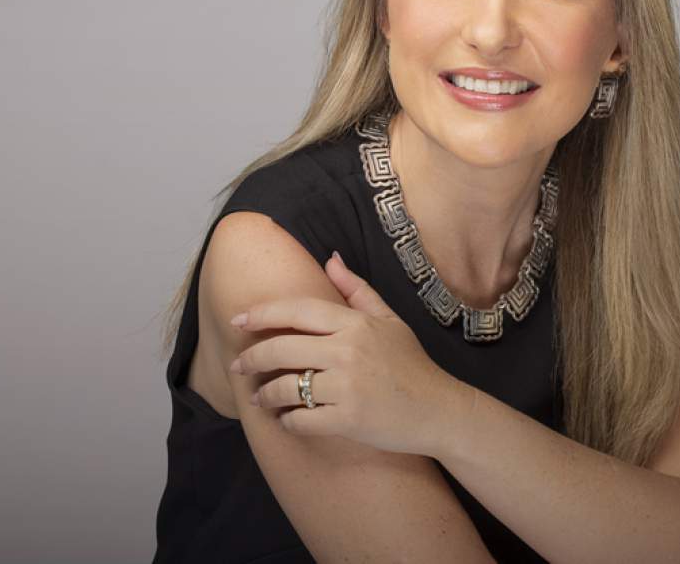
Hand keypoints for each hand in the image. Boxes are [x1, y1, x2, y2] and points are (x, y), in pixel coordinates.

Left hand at [228, 250, 468, 457]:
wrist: (440, 410)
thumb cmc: (411, 365)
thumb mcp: (389, 320)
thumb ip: (357, 290)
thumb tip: (330, 259)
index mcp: (355, 324)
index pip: (297, 311)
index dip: (263, 314)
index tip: (239, 320)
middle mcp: (348, 350)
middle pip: (281, 349)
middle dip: (252, 359)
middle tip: (239, 367)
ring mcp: (348, 386)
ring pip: (286, 387)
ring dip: (266, 395)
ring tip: (261, 399)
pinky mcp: (348, 419)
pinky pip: (301, 420)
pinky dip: (287, 421)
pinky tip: (286, 419)